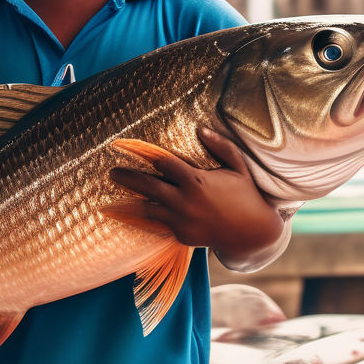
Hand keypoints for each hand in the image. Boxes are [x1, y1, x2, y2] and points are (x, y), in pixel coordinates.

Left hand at [109, 126, 287, 266]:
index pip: (164, 163)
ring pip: (148, 210)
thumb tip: (201, 128)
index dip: (145, 154)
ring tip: (111, 200)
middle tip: (112, 172)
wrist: (252, 234)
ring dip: (130, 203)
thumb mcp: (237, 167)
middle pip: (148, 186)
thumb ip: (220, 146)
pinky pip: (158, 224)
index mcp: (196, 181)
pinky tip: (131, 214)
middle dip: (128, 178)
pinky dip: (146, 218)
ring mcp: (182, 220)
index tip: (129, 149)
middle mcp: (185, 201)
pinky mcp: (181, 235)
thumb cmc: (246, 195)